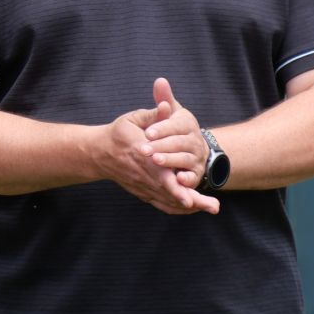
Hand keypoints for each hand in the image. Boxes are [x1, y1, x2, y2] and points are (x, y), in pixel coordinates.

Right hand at [102, 78, 218, 214]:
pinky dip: (178, 208)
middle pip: (169, 191)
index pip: (159, 171)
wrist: (99, 153)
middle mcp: (143, 174)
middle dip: (191, 199)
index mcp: (142, 154)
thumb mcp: (132, 119)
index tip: (189, 193)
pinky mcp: (143, 192)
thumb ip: (153, 114)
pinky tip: (194, 207)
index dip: (174, 184)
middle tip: (213, 206)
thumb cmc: (118, 134)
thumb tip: (168, 105)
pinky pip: (162, 205)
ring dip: (190, 205)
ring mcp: (143, 186)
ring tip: (212, 207)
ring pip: (168, 200)